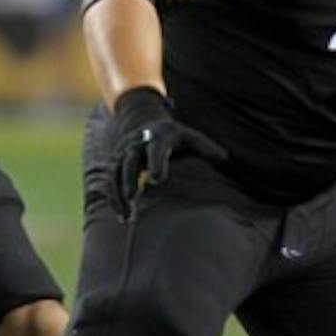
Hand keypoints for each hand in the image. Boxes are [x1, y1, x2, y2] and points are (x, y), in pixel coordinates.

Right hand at [106, 86, 226, 221]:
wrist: (142, 119)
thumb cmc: (172, 134)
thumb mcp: (188, 135)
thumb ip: (205, 146)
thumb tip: (224, 157)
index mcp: (157, 136)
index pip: (155, 147)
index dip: (155, 161)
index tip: (157, 178)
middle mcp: (136, 142)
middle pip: (129, 160)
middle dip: (130, 178)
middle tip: (133, 198)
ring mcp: (123, 152)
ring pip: (116, 172)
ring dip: (119, 193)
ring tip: (127, 215)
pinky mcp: (115, 162)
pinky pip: (111, 181)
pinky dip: (114, 198)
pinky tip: (122, 216)